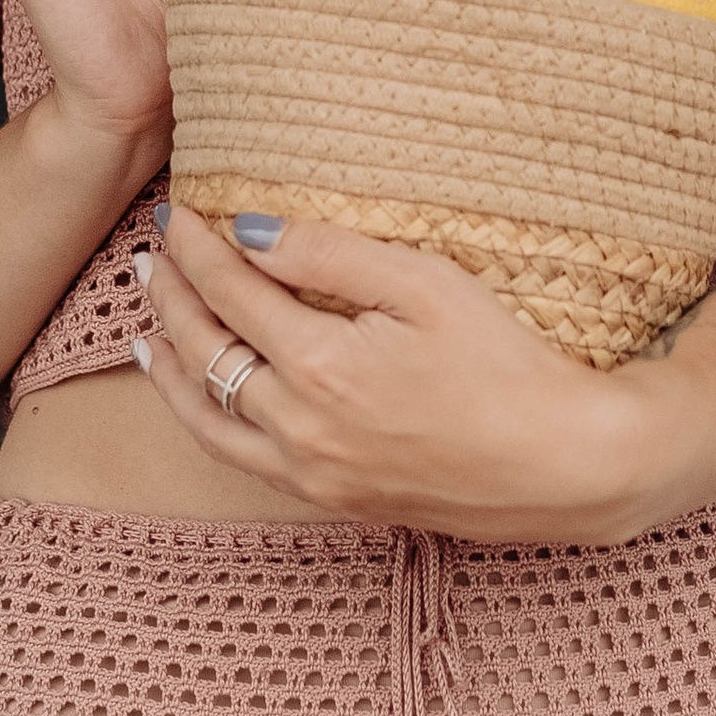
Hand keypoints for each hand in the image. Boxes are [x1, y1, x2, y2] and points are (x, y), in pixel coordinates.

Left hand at [133, 205, 675, 542]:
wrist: (567, 466)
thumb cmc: (510, 366)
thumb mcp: (427, 285)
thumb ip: (331, 254)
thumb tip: (250, 232)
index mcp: (321, 366)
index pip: (233, 293)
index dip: (198, 249)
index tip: (178, 214)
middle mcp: (301, 428)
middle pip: (206, 354)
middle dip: (171, 301)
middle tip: (151, 259)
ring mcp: (315, 473)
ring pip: (209, 421)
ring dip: (172, 371)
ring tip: (148, 334)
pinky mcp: (336, 501)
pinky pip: (244, 461)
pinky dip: (208, 424)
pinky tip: (207, 403)